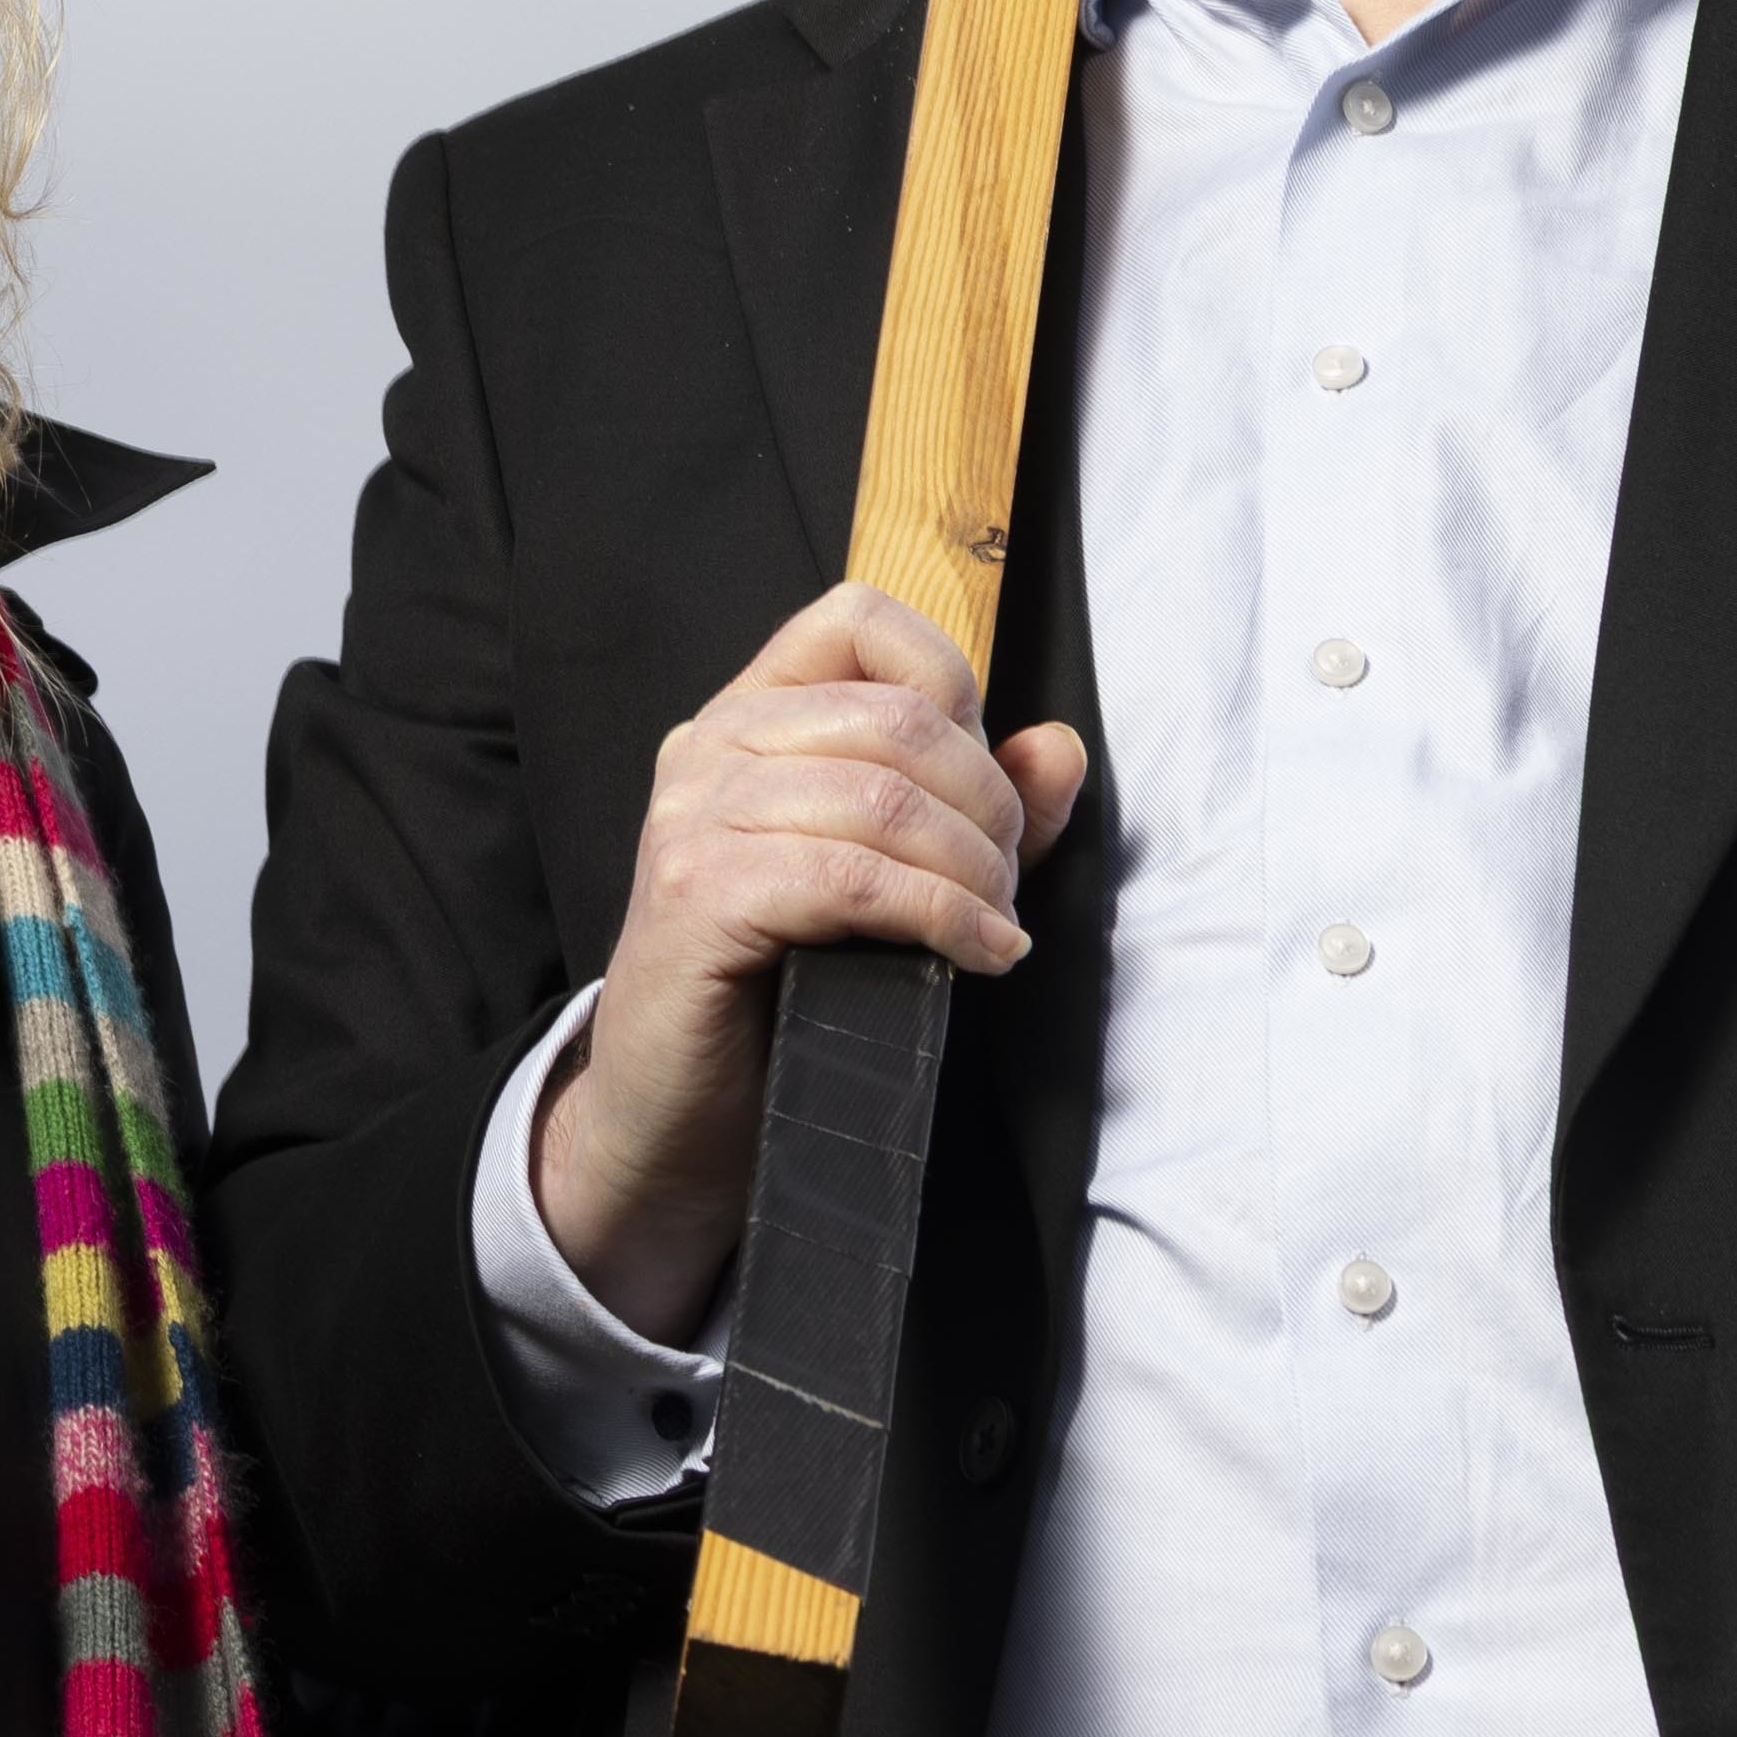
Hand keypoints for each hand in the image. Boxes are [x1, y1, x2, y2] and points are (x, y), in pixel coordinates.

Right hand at [523, 585, 1091, 1347]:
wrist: (677, 1117)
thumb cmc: (782, 992)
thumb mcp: (891, 879)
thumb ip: (975, 809)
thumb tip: (1059, 748)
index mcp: (748, 719)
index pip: (859, 620)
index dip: (952, 684)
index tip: (988, 781)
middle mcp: (710, 747)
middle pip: (898, 719)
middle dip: (988, 807)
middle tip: (1006, 886)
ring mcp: (694, 818)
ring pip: (884, 798)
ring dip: (975, 871)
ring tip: (994, 928)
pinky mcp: (701, 896)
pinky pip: (855, 878)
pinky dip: (942, 916)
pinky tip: (976, 955)